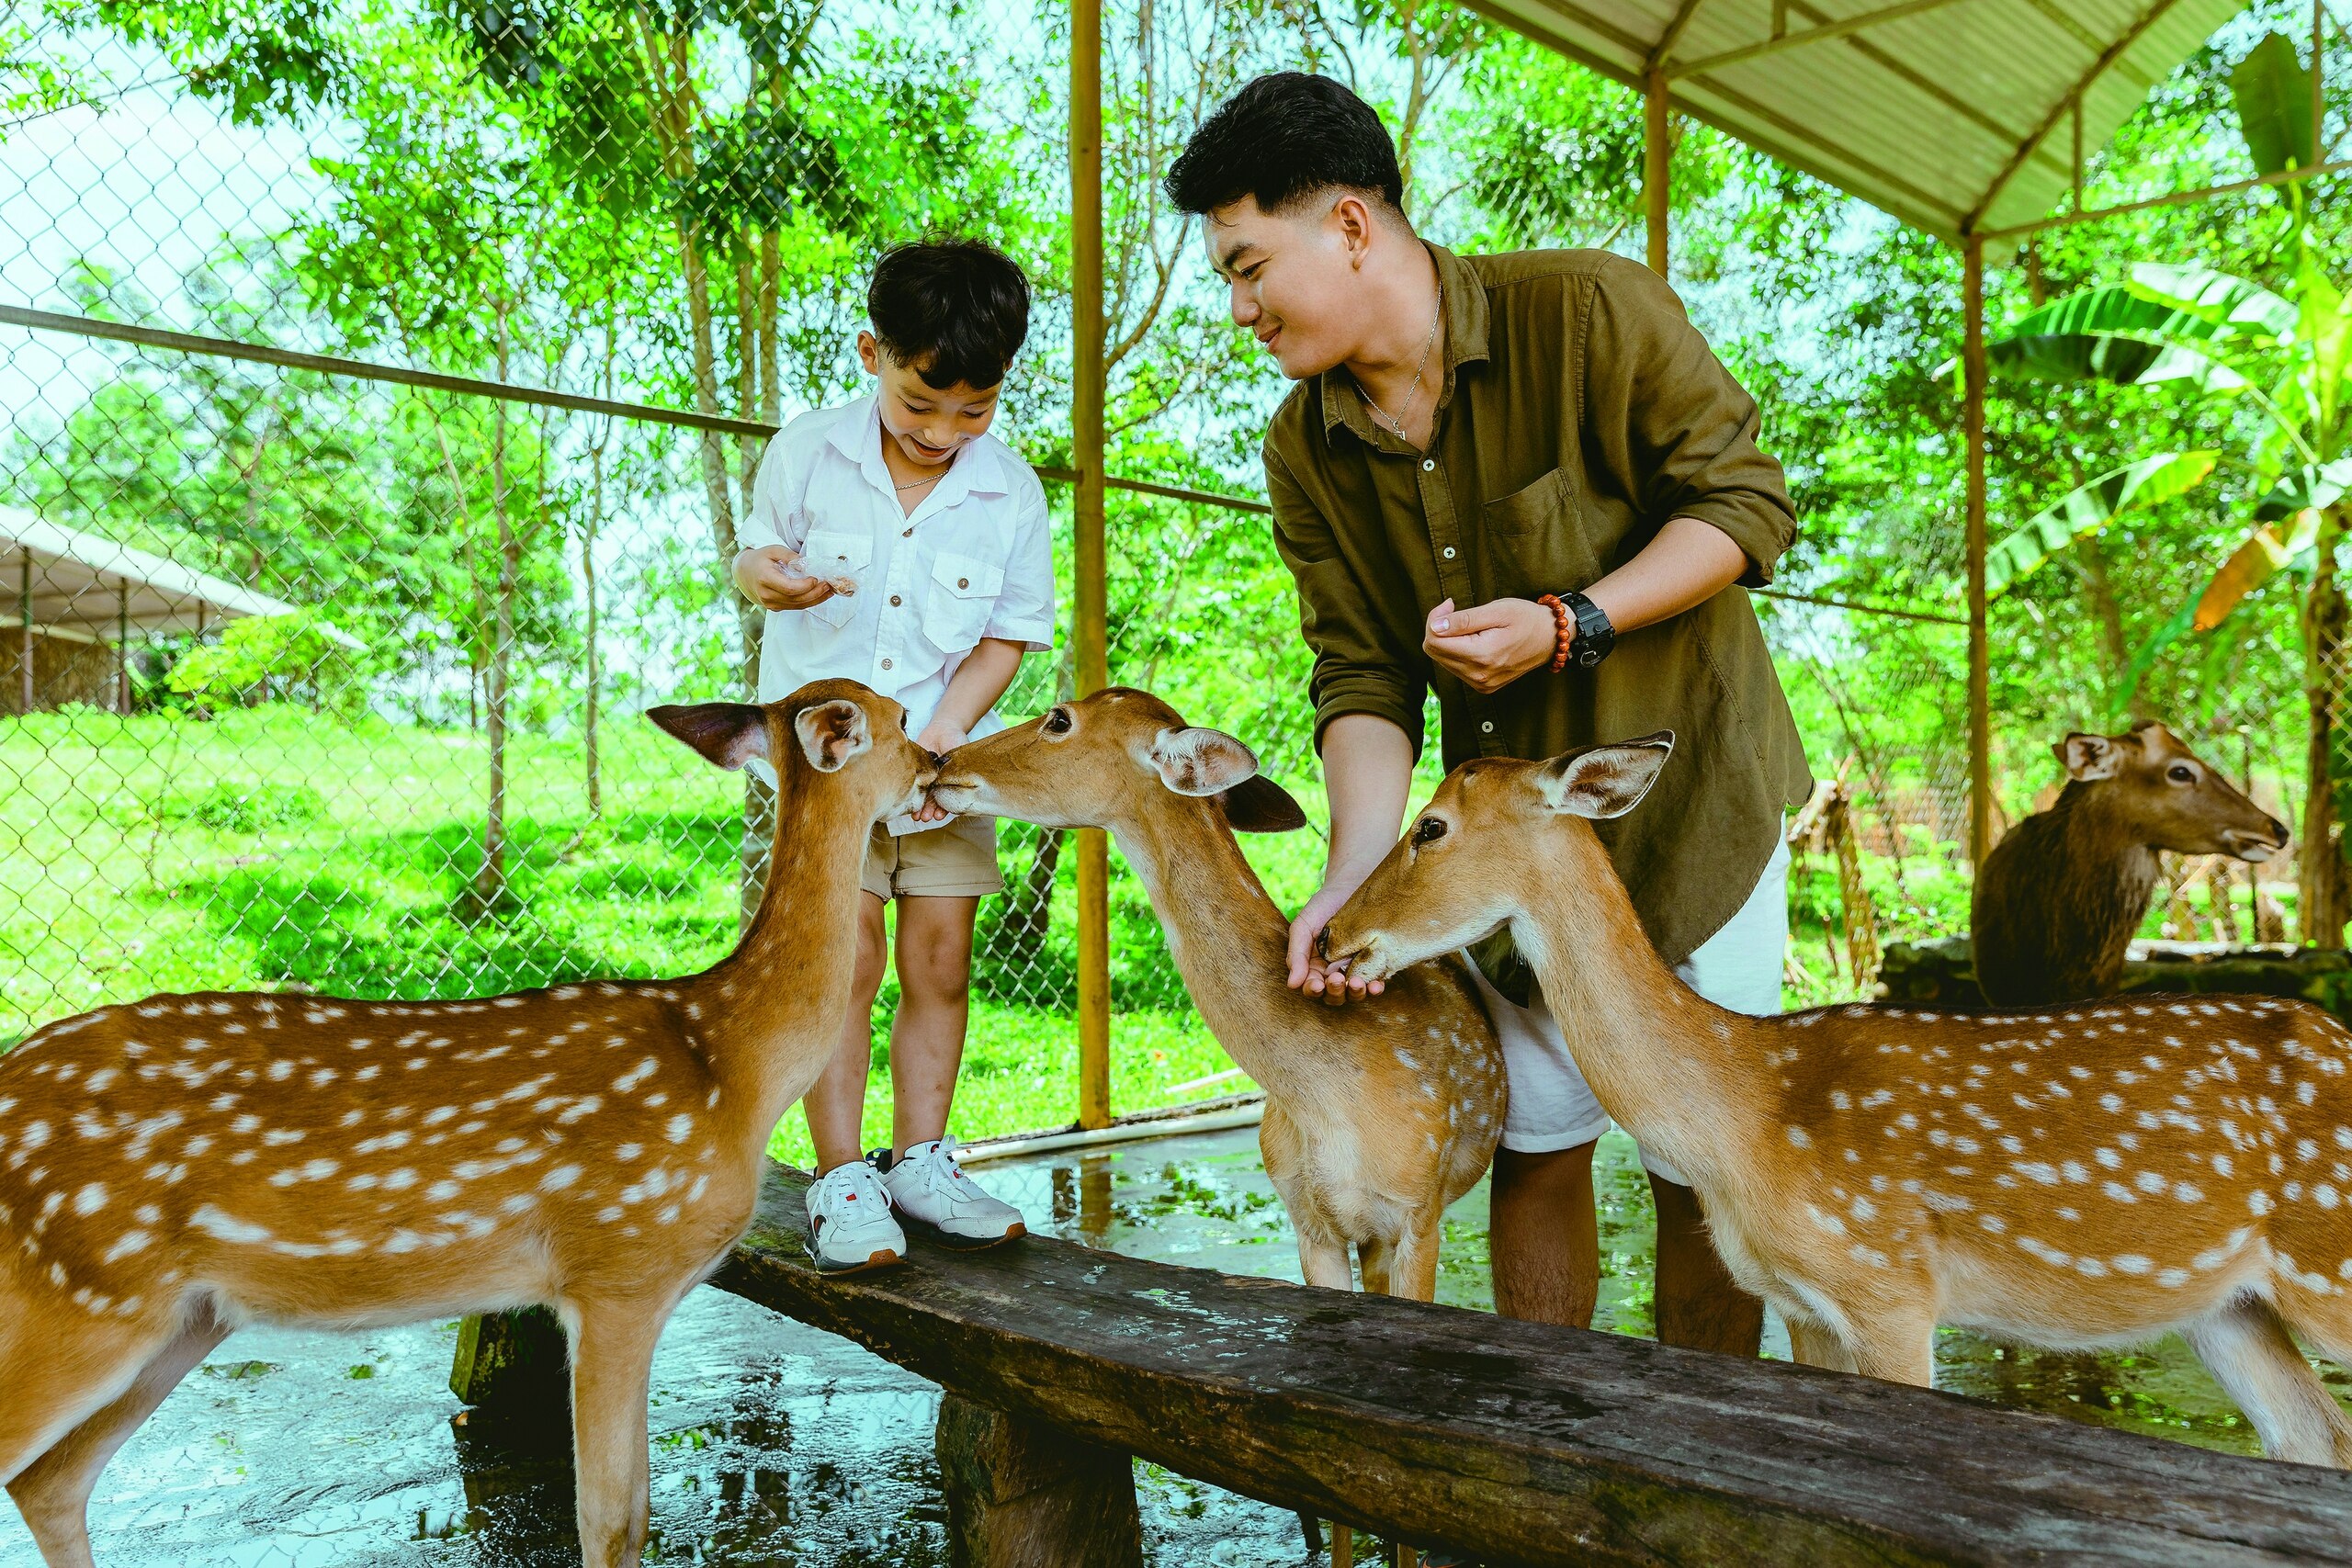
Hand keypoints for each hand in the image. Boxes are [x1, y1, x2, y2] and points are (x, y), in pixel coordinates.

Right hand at [737, 546, 852, 611]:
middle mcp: (767, 595)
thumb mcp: (774, 550)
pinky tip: (821, 594)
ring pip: (799, 605)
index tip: (817, 578)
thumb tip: (806, 565)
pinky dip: (810, 601)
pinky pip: (796, 607)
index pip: (790, 588)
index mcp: (765, 579)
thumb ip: (790, 556)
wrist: (744, 573)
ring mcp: (771, 604)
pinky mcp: (776, 608)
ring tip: (830, 590)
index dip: (806, 586)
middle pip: (797, 599)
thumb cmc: (761, 559)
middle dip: (816, 593)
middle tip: (829, 584)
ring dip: (817, 599)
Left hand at [910, 718, 968, 820]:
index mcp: (952, 782)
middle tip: (926, 818)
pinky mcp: (917, 772)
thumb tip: (949, 781)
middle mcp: (940, 784)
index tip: (940, 815)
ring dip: (921, 807)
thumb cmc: (955, 740)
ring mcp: (928, 779)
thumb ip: (955, 767)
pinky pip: (913, 785)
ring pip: (924, 796)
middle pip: (935, 801)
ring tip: (917, 816)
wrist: (942, 729)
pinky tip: (907, 803)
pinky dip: (911, 794)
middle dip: (930, 810)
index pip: (948, 799)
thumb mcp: (959, 752)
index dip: (945, 808)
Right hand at [1285, 875, 1386, 1006]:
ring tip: (1358, 983)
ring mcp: (1356, 969)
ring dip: (1355, 994)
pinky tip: (1376, 985)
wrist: (1352, 884)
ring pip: (1354, 993)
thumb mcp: (1304, 926)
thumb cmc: (1324, 904)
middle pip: (1334, 995)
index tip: (1316, 984)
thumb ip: (1296, 954)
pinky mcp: (1376, 963)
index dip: (1313, 990)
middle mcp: (1335, 972)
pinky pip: (1376, 982)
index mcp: (1314, 966)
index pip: (1312, 987)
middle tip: (1338, 979)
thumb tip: (1291, 984)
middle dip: (1335, 992)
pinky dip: (1375, 988)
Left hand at [1422, 596, 1555, 693]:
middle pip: (1434, 652)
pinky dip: (1458, 651)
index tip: (1450, 604)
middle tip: (1455, 610)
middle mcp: (1479, 676)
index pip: (1433, 642)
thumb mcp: (1497, 611)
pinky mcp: (1484, 686)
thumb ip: (1464, 620)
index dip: (1434, 619)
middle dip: (1438, 628)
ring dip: (1448, 640)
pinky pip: (1456, 668)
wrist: (1550, 638)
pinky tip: (1473, 639)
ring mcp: (1481, 684)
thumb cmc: (1526, 619)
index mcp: (1482, 656)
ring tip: (1470, 624)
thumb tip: (1435, 627)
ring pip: (1443, 660)